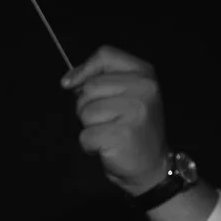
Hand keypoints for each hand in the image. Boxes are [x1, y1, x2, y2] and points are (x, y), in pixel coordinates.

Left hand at [63, 47, 170, 197]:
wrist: (151, 166)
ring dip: (90, 126)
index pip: (106, 55)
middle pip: (90, 87)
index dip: (84, 69)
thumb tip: (69, 80)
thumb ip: (100, 81)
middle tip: (107, 119)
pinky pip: (85, 136)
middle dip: (88, 106)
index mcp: (144, 73)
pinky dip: (90, 145)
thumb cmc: (132, 130)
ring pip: (85, 111)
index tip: (70, 84)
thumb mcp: (124, 95)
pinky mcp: (122, 134)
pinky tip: (108, 146)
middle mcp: (144, 88)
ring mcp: (135, 111)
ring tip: (110, 132)